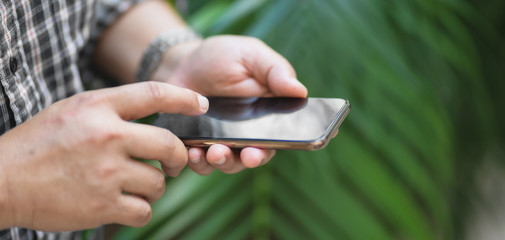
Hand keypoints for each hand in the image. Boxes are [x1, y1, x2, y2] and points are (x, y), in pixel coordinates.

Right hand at [0, 82, 207, 229]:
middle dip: (178, 157)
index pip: (154, 94)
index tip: (202, 104)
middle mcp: (107, 136)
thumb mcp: (73, 110)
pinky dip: (141, 209)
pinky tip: (125, 204)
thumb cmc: (40, 143)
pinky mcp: (103, 204)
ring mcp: (106, 172)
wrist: (3, 181)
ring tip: (134, 186)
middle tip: (173, 163)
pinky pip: (145, 210)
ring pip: (158, 182)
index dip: (184, 97)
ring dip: (153, 187)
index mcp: (98, 107)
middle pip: (168, 145)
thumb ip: (112, 108)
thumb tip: (154, 113)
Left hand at [153, 35, 307, 174]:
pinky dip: (197, 162)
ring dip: (222, 162)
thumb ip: (276, 71)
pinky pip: (200, 162)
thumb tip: (301, 91)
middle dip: (248, 160)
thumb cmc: (224, 57)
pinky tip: (192, 152)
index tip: (259, 151)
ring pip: (227, 163)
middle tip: (244, 156)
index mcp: (267, 114)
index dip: (272, 148)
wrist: (183, 61)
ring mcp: (222, 141)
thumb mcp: (252, 55)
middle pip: (253, 157)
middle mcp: (247, 134)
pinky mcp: (199, 145)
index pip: (277, 139)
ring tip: (212, 153)